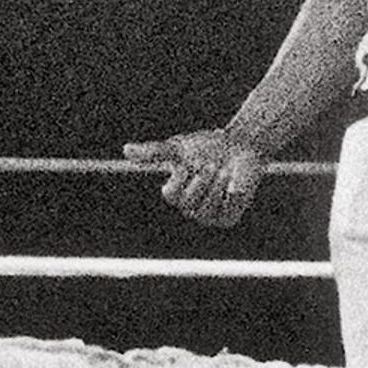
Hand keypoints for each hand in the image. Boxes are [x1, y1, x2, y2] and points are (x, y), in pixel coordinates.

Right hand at [124, 126, 265, 228]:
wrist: (241, 148)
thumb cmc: (208, 148)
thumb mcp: (180, 148)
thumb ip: (155, 152)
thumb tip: (126, 150)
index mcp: (176, 194)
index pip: (170, 194)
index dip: (181, 177)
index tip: (190, 163)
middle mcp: (190, 208)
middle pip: (189, 201)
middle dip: (202, 179)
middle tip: (212, 165)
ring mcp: (209, 216)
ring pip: (207, 207)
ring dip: (217, 184)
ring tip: (224, 171)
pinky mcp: (228, 219)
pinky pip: (226, 209)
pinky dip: (230, 192)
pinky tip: (234, 183)